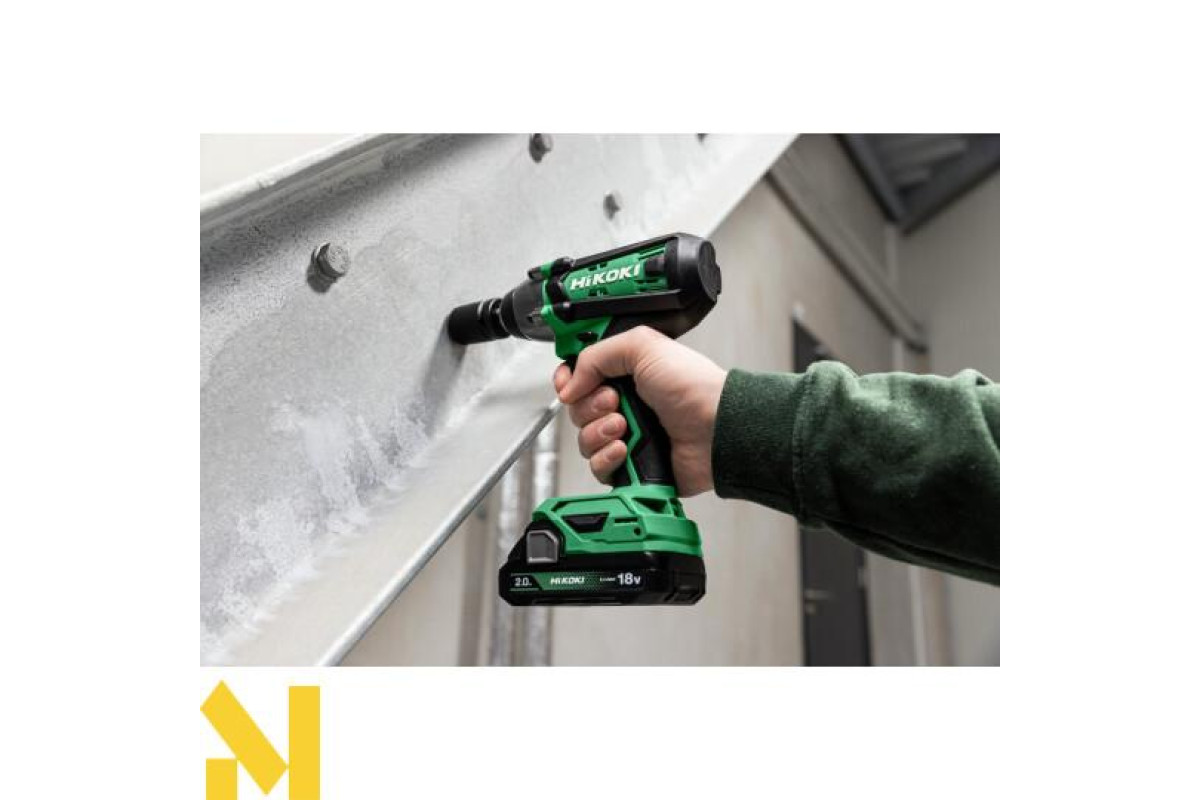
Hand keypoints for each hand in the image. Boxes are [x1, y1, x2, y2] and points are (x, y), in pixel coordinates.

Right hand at [553, 326, 726, 496]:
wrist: (716, 427)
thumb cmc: (693, 386)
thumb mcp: (642, 346)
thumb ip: (596, 355)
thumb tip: (569, 383)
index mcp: (624, 374)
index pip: (579, 377)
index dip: (568, 380)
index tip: (569, 384)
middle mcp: (623, 405)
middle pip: (577, 410)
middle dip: (590, 406)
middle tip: (615, 401)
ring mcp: (627, 436)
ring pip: (584, 440)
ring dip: (598, 432)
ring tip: (624, 426)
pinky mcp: (631, 466)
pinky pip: (598, 468)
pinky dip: (607, 458)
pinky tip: (624, 449)